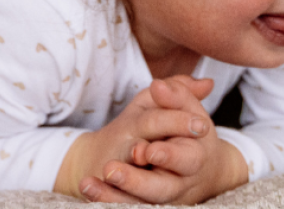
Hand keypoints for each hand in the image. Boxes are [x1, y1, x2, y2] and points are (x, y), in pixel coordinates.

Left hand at [55, 75, 212, 201]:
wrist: (182, 164)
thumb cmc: (183, 130)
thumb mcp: (184, 107)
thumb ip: (176, 93)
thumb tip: (160, 86)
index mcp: (196, 155)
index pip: (187, 155)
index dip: (170, 156)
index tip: (150, 150)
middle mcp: (180, 181)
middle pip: (164, 188)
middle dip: (138, 181)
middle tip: (112, 170)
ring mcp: (161, 195)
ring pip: (142, 202)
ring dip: (115, 194)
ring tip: (91, 181)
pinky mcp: (144, 202)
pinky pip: (127, 205)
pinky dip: (107, 198)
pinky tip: (87, 186)